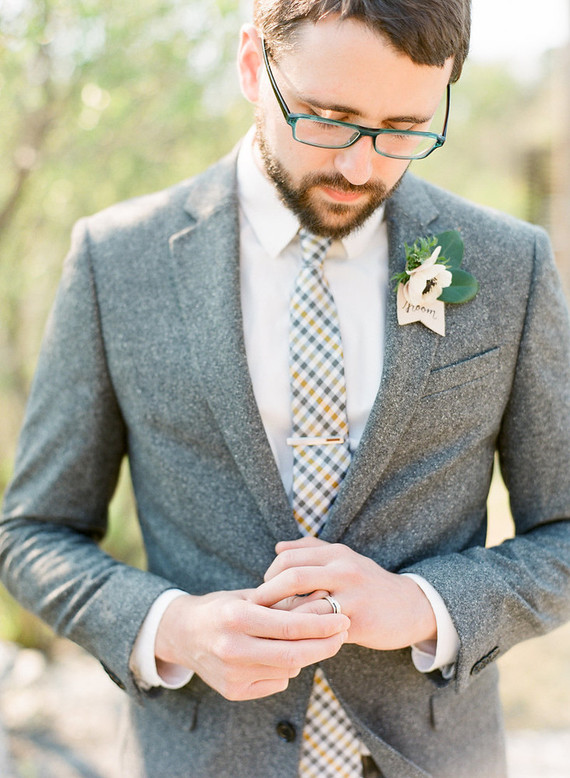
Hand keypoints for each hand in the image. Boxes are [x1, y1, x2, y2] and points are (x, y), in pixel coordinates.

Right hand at [154, 587, 349, 700]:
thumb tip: (325, 597)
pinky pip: (276, 681)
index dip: (323, 624)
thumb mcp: (250, 595)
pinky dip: (287, 668)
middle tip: (344, 633)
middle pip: (294, 653)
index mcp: (236, 617)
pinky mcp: (232, 691)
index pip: (290, 626)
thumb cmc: (223, 608)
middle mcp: (232, 648)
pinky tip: (283, 654)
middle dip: (326, 644)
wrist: (182, 634)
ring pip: (288, 668)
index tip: (343, 617)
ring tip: (314, 639)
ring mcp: (231, 673)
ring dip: (308, 654)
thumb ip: (284, 601)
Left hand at [256, 537, 436, 650]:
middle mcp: (344, 569)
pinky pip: (321, 630)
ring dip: (283, 619)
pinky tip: (295, 642)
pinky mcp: (359, 623)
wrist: (410, 607)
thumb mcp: (344, 558)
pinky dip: (304, 636)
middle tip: (254, 610)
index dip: (269, 574)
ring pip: (305, 605)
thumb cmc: (368, 583)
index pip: (289, 557)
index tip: (262, 590)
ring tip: (271, 629)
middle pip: (292, 575)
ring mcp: (352, 596)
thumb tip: (277, 547)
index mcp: (336, 553)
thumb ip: (312, 550)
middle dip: (267, 594)